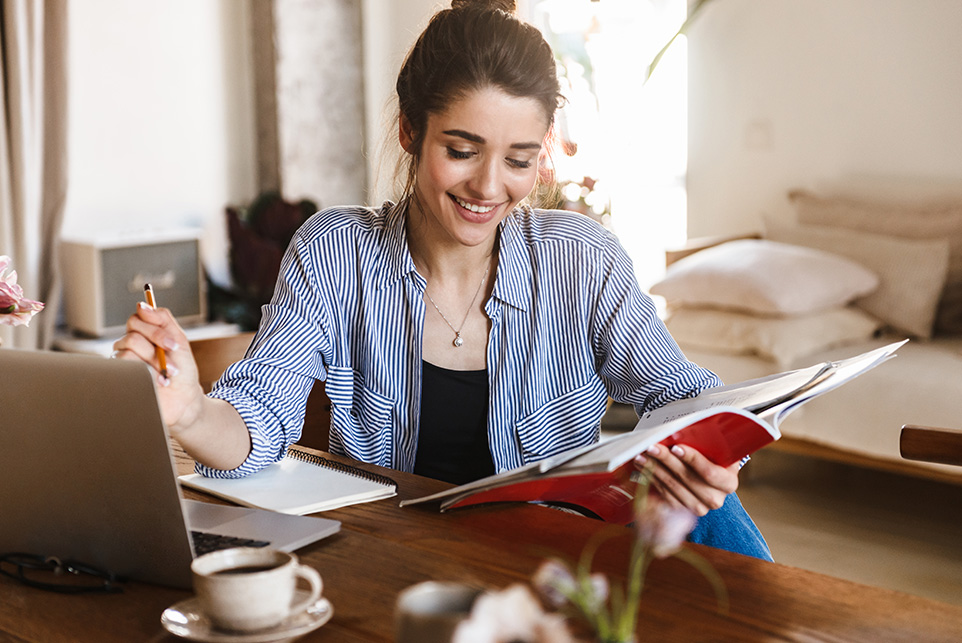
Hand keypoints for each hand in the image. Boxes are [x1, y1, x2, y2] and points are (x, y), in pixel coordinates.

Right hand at [111, 302, 204, 433]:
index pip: (137, 318)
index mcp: (143, 335)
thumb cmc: (182, 372)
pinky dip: (147, 373)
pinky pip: (124, 366)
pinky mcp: (120, 377)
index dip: (155, 328)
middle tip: (174, 356)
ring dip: (154, 361)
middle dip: (157, 344)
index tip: (173, 342)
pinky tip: (159, 381)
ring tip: (168, 374)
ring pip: (128, 348)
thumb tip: (142, 304)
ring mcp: (123, 362)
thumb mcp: (179, 341)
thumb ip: (163, 320)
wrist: (184, 400)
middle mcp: (130, 346)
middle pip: (132, 332)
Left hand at [633, 444, 739, 515]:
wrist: (707, 475)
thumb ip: (703, 442)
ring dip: (654, 469)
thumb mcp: (714, 448)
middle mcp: (715, 499)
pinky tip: (643, 467)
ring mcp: (698, 508)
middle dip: (667, 461)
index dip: (692, 459)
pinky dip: (651, 478)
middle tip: (652, 447)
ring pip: (672, 487)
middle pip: (687, 480)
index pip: (709, 472)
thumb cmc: (711, 456)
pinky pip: (663, 494)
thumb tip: (679, 433)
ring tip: (642, 455)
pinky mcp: (681, 510)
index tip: (675, 447)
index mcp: (728, 483)